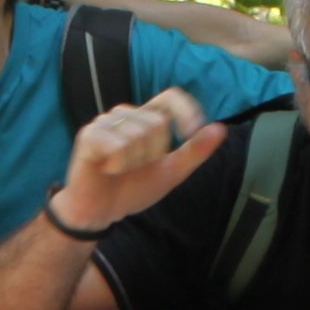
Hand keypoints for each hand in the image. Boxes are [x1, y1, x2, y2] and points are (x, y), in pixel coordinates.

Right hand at [53, 87, 227, 231]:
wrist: (100, 212)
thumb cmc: (131, 189)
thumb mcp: (170, 172)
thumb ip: (194, 151)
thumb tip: (220, 128)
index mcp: (145, 119)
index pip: (170, 97)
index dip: (186, 110)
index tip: (192, 130)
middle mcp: (125, 115)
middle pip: (158, 123)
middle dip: (154, 153)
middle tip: (136, 168)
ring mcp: (105, 122)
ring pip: (138, 134)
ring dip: (134, 162)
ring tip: (119, 170)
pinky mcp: (89, 135)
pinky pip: (118, 145)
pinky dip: (118, 165)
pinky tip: (107, 169)